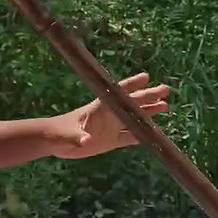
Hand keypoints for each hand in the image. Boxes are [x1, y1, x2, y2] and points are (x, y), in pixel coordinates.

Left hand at [48, 73, 170, 158]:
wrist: (52, 141)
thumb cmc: (58, 133)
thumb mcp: (67, 136)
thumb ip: (77, 138)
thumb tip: (86, 141)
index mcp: (98, 108)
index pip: (117, 94)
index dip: (131, 85)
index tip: (146, 77)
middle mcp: (108, 115)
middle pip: (131, 103)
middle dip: (148, 96)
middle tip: (166, 89)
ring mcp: (110, 127)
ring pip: (134, 118)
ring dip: (149, 113)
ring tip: (165, 107)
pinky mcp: (109, 141)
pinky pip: (128, 137)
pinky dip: (140, 135)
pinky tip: (153, 133)